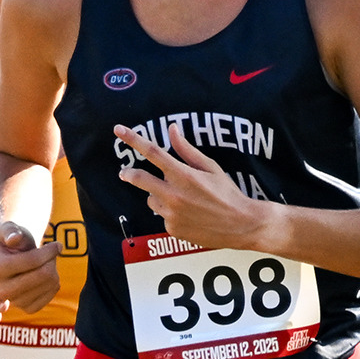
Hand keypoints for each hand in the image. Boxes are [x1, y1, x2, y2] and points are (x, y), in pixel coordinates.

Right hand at [0, 225, 60, 313]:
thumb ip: (10, 230)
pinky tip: (46, 278)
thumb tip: (14, 238)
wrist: (16, 258)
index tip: (57, 245)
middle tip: (51, 254)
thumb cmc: (15, 241)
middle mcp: (1, 289)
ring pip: (50, 284)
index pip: (31, 260)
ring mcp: (14, 301)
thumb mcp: (10, 229)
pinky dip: (54, 284)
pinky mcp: (27, 308)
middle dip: (52, 261)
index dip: (49, 251)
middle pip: (43, 274)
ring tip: (45, 264)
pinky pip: (50, 296)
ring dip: (53, 270)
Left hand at [116, 124, 266, 248]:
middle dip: (128, 174)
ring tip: (180, 199)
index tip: (118, 130)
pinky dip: (170, 213)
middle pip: (139, 178)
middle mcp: (173, 194)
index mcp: (183, 175)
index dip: (133, 139)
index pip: (152, 152)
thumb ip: (186, 149)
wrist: (241, 225)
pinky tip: (189, 214)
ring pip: (152, 199)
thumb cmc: (228, 193)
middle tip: (124, 172)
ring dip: (158, 195)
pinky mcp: (172, 229)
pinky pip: (163, 216)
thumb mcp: (211, 167)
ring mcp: (171, 214)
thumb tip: (172, 129)